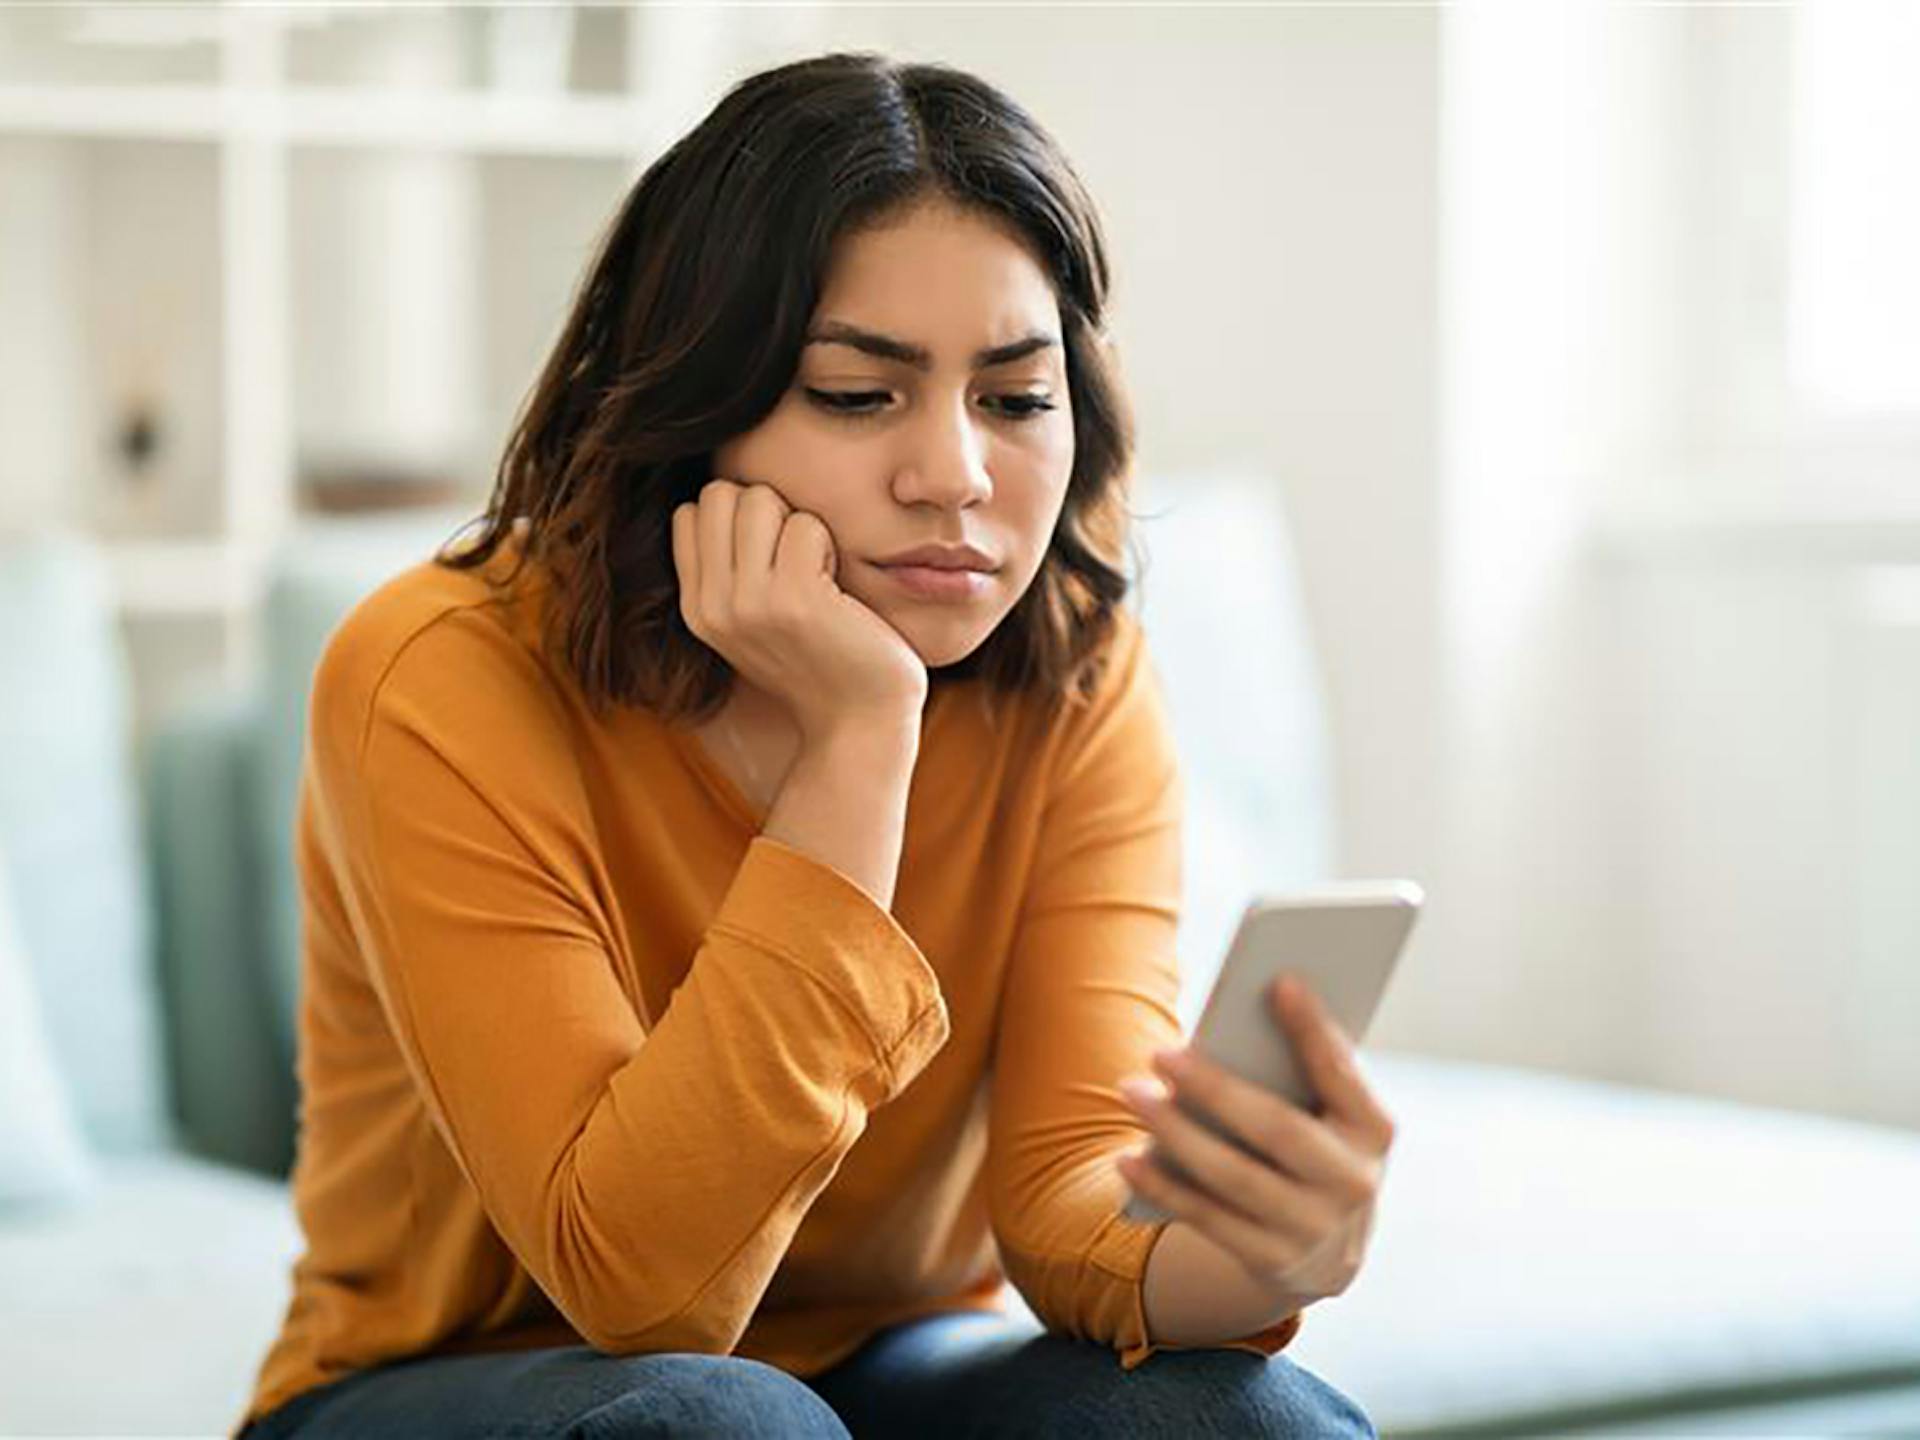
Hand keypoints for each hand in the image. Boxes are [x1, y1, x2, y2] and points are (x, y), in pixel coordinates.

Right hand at [671, 477, 928, 746]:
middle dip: (766, 509)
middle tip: (797, 558)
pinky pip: (805, 524)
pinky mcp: (794, 601)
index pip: (693, 511)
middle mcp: (713, 606)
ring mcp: (749, 604)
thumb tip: (722, 494)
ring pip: (759, 499)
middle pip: (721, 494)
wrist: (859, 721)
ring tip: (816, 572)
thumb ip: (727, 569)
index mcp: (696, 608)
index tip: (771, 557)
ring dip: (798, 524)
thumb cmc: (820, 659)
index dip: (739, 517)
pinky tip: (837, 587)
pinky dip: (828, 544)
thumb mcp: (753, 620)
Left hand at [1114, 976, 1393, 1307]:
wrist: (1328, 1251)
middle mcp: (1353, 1184)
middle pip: (1277, 1129)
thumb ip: (1299, 1075)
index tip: (1279, 980)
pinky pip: (1208, 1219)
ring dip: (1175, 1133)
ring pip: (1234, 1176)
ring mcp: (1314, 1229)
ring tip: (1132, 1092)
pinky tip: (1127, 1159)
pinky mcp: (1273, 1263)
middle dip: (1215, 1088)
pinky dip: (1164, 1187)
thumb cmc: (1315, 1147)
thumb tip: (1236, 1023)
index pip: (1342, 1074)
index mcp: (1373, 1131)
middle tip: (1159, 1053)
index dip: (1314, 1030)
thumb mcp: (1328, 1116)